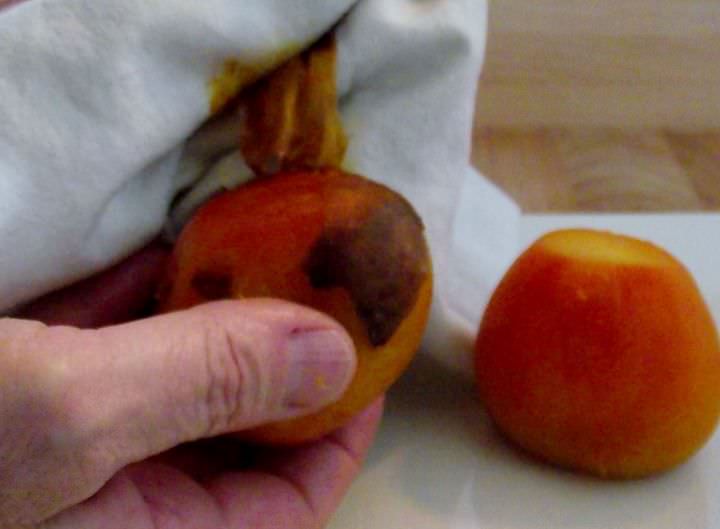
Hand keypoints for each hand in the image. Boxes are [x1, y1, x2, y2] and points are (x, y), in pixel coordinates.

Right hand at [2, 243, 381, 528]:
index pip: (288, 504)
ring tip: (254, 258)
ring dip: (210, 320)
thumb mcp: (74, 409)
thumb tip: (337, 353)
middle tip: (313, 284)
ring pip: (173, 387)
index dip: (340, 433)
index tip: (368, 355)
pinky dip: (137, 305)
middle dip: (277, 357)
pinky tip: (164, 255)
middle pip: (236, 435)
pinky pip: (106, 354)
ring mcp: (68, 449)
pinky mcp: (24, 398)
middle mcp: (117, 501)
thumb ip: (207, 379)